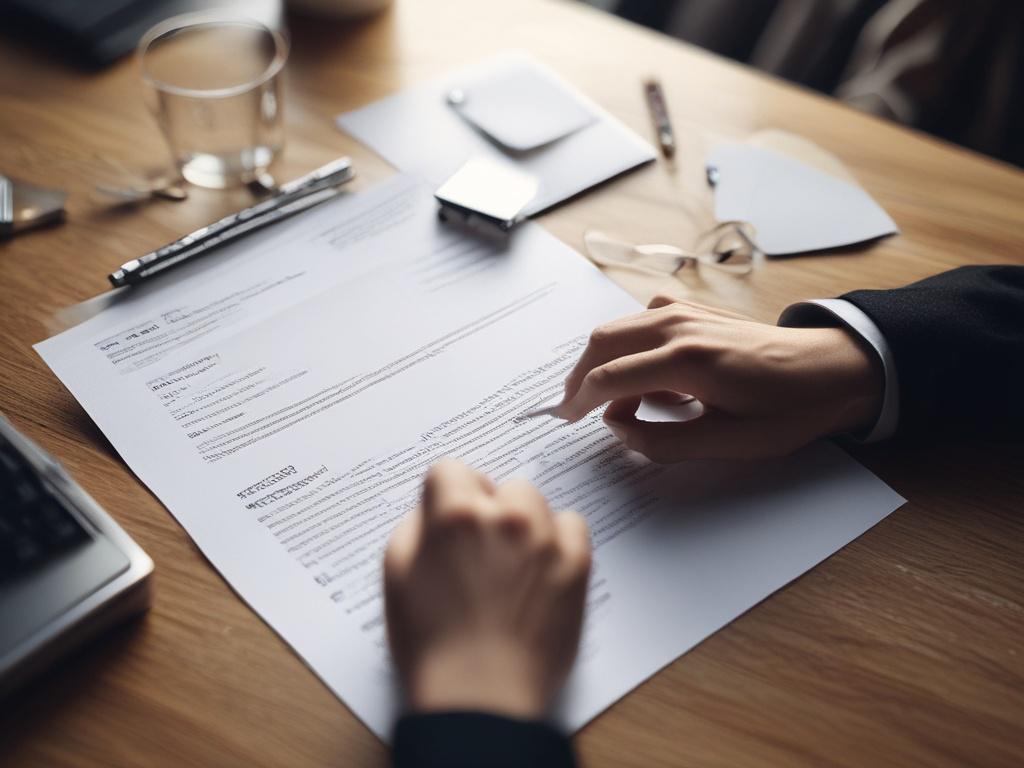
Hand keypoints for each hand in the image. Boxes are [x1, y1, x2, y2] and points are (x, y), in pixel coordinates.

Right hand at [384, 459, 591, 718]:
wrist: (481, 697)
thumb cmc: (431, 643)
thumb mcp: (396, 574)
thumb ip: (416, 525)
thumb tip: (434, 508)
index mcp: (455, 515)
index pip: (451, 469)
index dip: (447, 496)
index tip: (450, 522)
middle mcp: (505, 517)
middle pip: (499, 486)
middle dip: (489, 510)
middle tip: (481, 553)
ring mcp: (546, 539)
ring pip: (535, 503)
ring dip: (524, 523)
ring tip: (511, 567)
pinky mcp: (577, 563)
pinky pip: (572, 525)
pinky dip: (558, 540)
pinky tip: (540, 571)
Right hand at [557, 295, 883, 461]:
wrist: (833, 368)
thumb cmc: (788, 409)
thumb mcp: (729, 443)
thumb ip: (665, 442)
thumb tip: (620, 430)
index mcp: (686, 361)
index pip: (609, 378)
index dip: (579, 401)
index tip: (566, 420)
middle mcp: (679, 326)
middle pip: (603, 342)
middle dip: (579, 376)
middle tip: (573, 408)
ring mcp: (686, 311)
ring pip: (618, 327)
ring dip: (604, 361)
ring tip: (615, 401)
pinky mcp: (694, 309)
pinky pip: (642, 320)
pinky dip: (629, 345)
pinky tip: (648, 374)